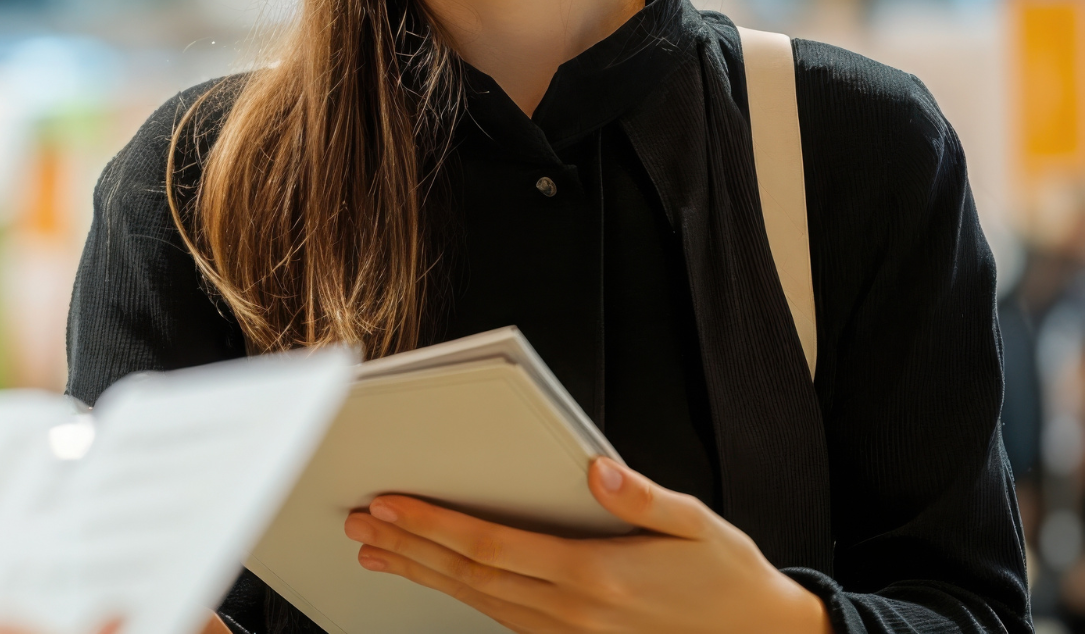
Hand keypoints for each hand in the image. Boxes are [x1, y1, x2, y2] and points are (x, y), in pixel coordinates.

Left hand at [341, 458, 831, 633]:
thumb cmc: (728, 578)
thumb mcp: (700, 527)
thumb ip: (644, 497)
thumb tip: (598, 468)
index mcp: (595, 574)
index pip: (493, 545)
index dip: (435, 525)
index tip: (389, 505)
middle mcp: (573, 610)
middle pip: (472, 576)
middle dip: (410, 547)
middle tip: (359, 522)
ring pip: (478, 602)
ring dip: (424, 574)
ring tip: (377, 550)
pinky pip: (502, 620)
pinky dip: (460, 598)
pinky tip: (436, 580)